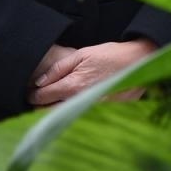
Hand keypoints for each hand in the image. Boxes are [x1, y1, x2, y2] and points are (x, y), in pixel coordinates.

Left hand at [27, 39, 157, 105]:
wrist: (140, 63)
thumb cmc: (111, 55)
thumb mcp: (82, 54)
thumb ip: (59, 68)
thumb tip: (39, 82)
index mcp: (72, 85)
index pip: (42, 98)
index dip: (32, 96)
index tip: (30, 94)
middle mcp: (79, 101)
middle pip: (48, 112)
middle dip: (40, 107)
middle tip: (38, 100)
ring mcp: (90, 110)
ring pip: (63, 116)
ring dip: (55, 112)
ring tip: (53, 104)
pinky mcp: (100, 114)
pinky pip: (78, 116)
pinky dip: (72, 113)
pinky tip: (73, 106)